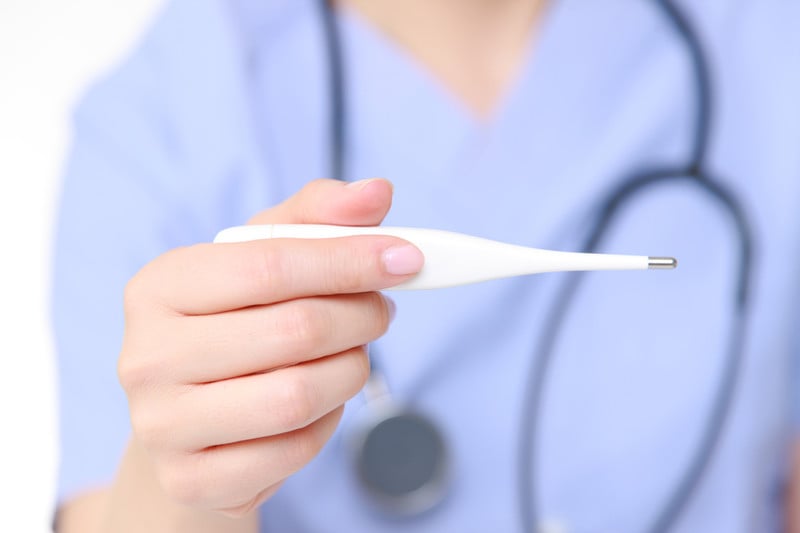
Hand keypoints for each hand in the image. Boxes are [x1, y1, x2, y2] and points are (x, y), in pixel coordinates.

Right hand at [118, 178, 422, 515]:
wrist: (190, 427)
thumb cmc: (233, 329)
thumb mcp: (263, 262)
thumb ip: (316, 218)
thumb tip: (378, 191)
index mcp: (161, 286)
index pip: (271, 263)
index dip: (350, 259)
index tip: (405, 258)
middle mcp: (146, 355)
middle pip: (295, 329)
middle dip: (362, 316)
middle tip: (383, 309)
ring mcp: (162, 424)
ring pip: (300, 394)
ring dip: (351, 371)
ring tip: (353, 355)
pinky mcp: (192, 478)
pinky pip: (294, 448)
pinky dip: (327, 423)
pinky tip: (319, 405)